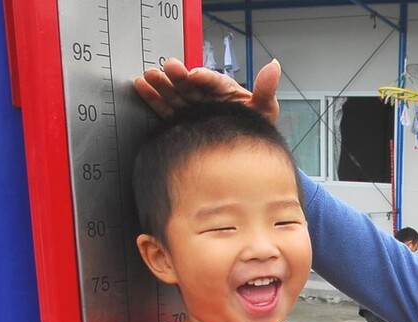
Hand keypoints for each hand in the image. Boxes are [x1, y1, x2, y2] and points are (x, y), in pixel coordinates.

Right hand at [135, 58, 280, 123]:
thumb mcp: (264, 111)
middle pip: (191, 85)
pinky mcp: (182, 122)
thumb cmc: (257, 131)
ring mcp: (193, 109)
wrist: (245, 160)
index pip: (215, 82)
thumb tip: (274, 66)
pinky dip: (154, 99)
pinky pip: (166, 109)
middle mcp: (207, 98)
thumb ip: (265, 89)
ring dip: (162, 85)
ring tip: (149, 76)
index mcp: (226, 92)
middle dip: (179, 76)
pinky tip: (143, 87)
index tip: (195, 75)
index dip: (205, 77)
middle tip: (168, 68)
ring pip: (176, 94)